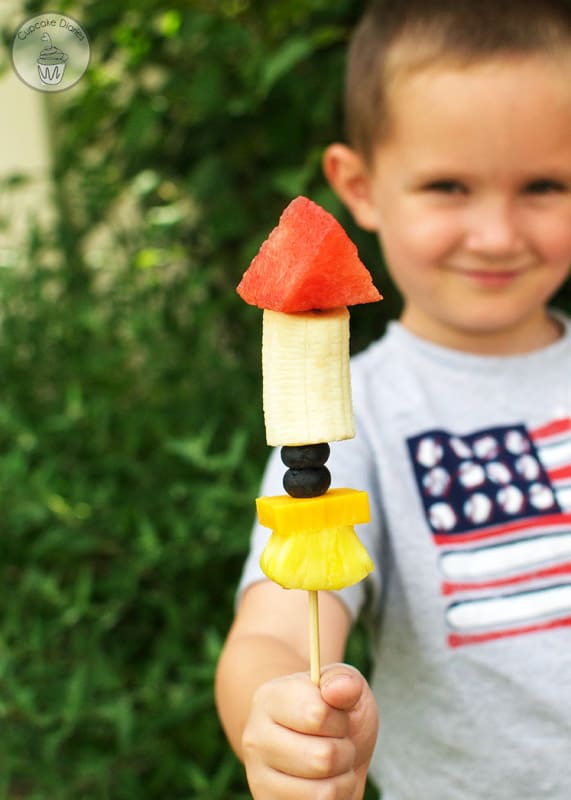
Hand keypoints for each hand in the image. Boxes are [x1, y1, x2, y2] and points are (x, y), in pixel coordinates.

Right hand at [241, 664, 377, 798]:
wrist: (319, 743)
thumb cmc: (333, 711)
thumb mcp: (344, 687)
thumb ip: (344, 681)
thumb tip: (337, 690)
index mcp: (269, 698)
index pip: (318, 714)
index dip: (340, 719)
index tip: (335, 716)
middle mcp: (255, 738)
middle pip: (323, 757)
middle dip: (345, 751)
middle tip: (336, 743)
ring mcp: (258, 776)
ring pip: (324, 792)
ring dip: (343, 779)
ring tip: (332, 764)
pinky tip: (324, 784)